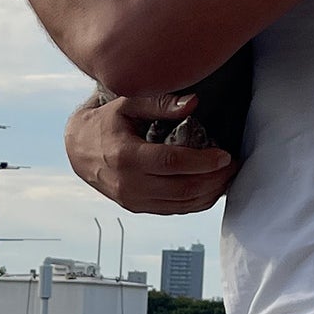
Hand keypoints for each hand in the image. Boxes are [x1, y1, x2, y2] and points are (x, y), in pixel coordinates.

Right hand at [65, 92, 233, 214]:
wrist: (78, 149)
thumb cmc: (106, 122)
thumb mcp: (127, 103)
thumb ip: (159, 103)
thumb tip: (194, 103)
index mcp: (126, 156)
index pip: (172, 163)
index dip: (203, 161)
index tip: (225, 154)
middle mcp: (129, 184)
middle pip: (182, 188)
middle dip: (214, 179)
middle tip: (234, 164)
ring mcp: (133, 200)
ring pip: (182, 204)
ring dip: (210, 193)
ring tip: (228, 176)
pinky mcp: (138, 208)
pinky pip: (175, 210)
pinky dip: (197, 202)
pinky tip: (211, 188)